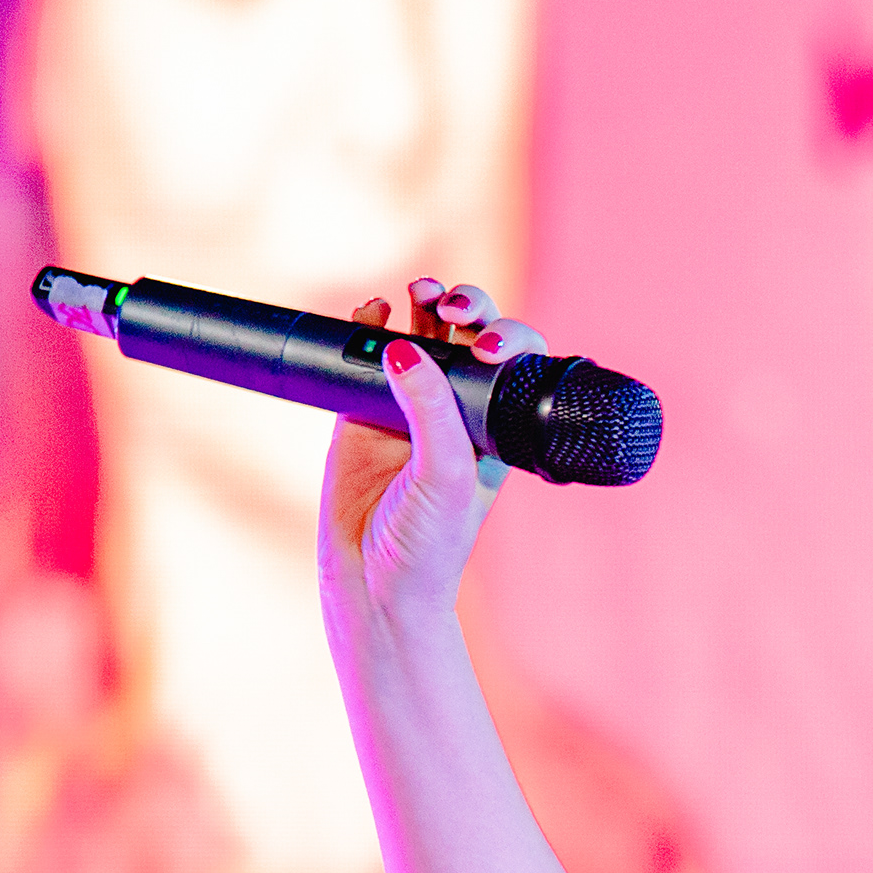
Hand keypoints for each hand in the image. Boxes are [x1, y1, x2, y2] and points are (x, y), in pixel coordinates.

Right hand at [319, 280, 550, 632]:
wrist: (371, 579)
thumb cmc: (429, 541)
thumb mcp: (444, 474)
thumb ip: (430, 410)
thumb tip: (402, 345)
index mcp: (496, 425)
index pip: (512, 363)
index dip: (507, 338)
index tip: (488, 347)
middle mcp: (456, 410)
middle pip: (469, 337)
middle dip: (467, 309)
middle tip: (450, 307)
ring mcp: (408, 406)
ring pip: (420, 334)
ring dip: (423, 303)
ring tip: (417, 293)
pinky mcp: (359, 409)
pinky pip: (366, 353)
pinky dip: (368, 323)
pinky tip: (371, 311)